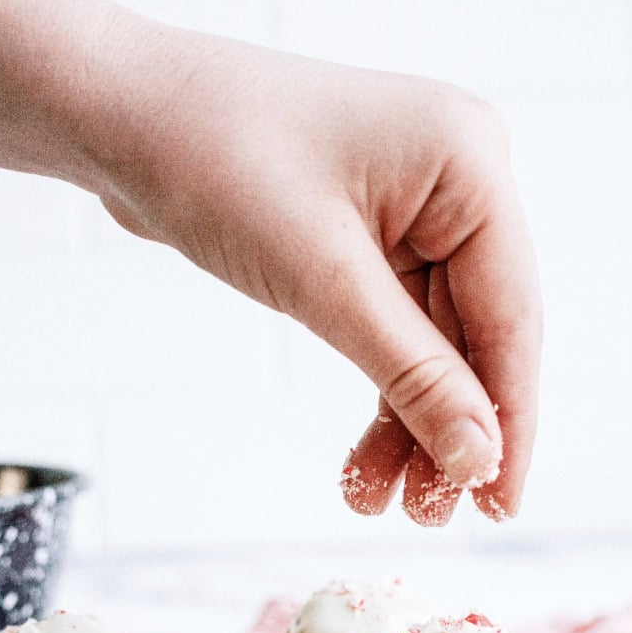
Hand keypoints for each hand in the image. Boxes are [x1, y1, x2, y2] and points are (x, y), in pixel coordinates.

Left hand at [97, 38, 541, 523]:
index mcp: (471, 163)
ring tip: (386, 505)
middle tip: (429, 519)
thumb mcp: (322, 282)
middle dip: (452, 431)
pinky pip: (397, 333)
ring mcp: (418, 209)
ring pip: (436, 347)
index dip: (508, 420)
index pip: (512, 316)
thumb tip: (480, 461)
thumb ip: (413, 375)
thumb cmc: (214, 161)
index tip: (500, 506)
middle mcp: (459, 182)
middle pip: (479, 337)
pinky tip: (368, 463)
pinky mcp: (376, 237)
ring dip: (414, 427)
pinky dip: (383, 395)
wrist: (120, 113)